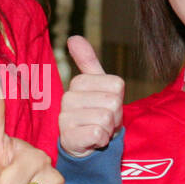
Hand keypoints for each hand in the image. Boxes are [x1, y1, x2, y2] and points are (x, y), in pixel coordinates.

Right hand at [60, 36, 124, 157]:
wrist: (85, 146)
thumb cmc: (94, 114)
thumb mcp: (97, 87)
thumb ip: (88, 61)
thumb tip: (73, 38)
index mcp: (78, 83)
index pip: (117, 86)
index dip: (118, 99)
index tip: (107, 106)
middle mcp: (68, 98)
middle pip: (113, 102)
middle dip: (115, 116)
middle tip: (103, 122)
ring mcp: (65, 118)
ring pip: (106, 118)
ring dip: (108, 129)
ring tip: (98, 130)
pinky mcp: (68, 137)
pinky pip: (98, 133)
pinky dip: (101, 140)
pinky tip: (93, 141)